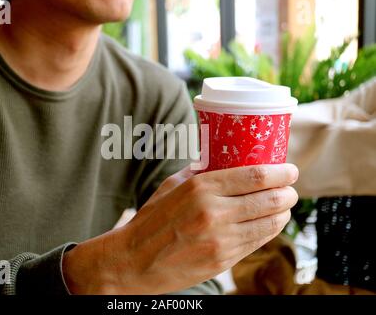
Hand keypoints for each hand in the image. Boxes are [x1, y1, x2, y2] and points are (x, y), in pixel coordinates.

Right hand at [63, 164, 298, 293]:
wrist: (134, 260)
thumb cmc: (151, 220)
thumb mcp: (171, 186)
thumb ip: (199, 173)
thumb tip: (221, 163)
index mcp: (201, 189)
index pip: (255, 176)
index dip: (280, 172)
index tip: (290, 170)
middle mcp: (214, 213)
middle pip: (269, 200)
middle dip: (288, 193)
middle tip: (290, 189)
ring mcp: (221, 240)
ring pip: (269, 224)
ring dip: (283, 214)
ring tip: (283, 207)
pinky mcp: (223, 261)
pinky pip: (256, 243)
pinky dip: (268, 231)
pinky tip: (269, 224)